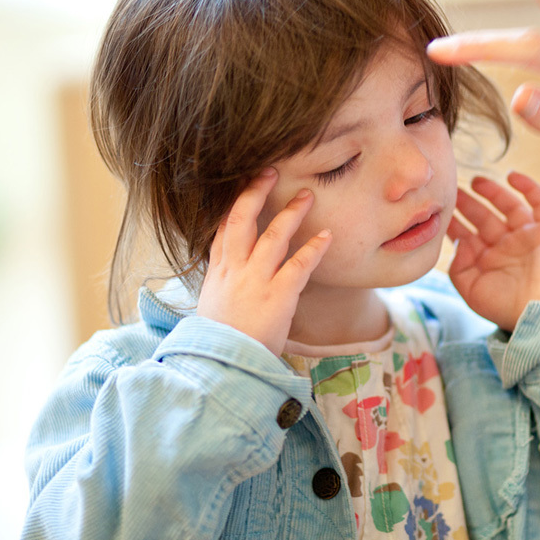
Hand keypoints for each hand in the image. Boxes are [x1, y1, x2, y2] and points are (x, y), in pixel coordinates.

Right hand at [196, 168, 331, 355]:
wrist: (220, 369)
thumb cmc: (218, 344)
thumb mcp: (211, 310)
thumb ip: (222, 289)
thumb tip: (228, 283)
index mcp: (217, 274)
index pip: (222, 229)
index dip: (233, 203)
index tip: (244, 184)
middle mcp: (234, 271)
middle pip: (242, 220)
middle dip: (255, 192)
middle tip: (270, 170)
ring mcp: (255, 281)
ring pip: (273, 236)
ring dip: (292, 213)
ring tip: (308, 196)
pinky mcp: (278, 297)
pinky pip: (299, 266)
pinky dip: (314, 249)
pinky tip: (327, 237)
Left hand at [446, 171, 539, 331]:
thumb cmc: (506, 308)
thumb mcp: (471, 291)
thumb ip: (458, 267)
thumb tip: (459, 241)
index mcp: (488, 261)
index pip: (467, 234)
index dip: (453, 221)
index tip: (437, 208)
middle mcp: (506, 246)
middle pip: (484, 217)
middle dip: (468, 203)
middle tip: (452, 189)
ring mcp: (527, 236)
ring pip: (508, 205)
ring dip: (492, 191)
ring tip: (476, 181)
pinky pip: (539, 201)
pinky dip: (528, 186)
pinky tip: (511, 176)